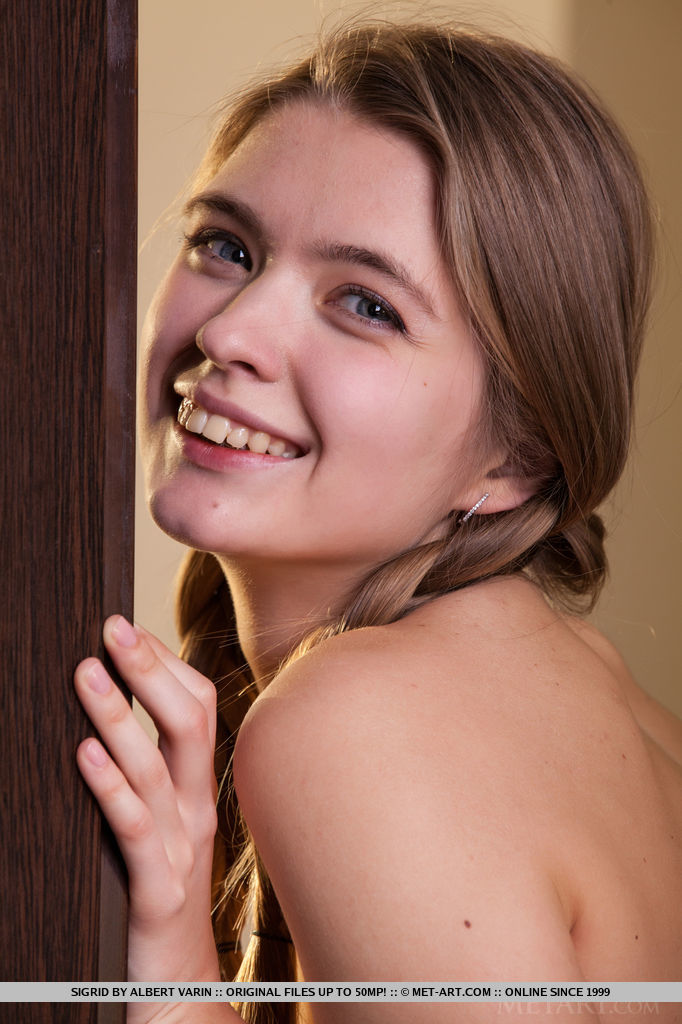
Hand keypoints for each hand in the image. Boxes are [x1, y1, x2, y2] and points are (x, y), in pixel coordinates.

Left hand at [74, 616, 220, 987]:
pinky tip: (84, 753)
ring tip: (85, 674)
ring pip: (156, 767)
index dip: (167, 661)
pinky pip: (134, 828)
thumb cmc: (160, 892)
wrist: (179, 986)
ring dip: (119, 715)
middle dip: (150, 669)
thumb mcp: (165, 823)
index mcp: (199, 787)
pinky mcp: (156, 889)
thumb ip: (152, 773)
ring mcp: (181, 847)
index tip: (128, 626)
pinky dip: (109, 786)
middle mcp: (198, 808)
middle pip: (189, 721)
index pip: (200, 704)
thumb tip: (112, 713)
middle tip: (112, 627)